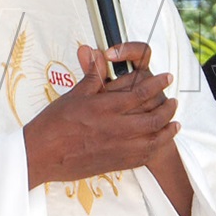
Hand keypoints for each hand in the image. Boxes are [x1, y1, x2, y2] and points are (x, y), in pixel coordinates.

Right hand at [23, 42, 178, 188]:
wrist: (41, 155)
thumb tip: (97, 54)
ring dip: (168, 129)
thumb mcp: (73, 94)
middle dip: (169, 107)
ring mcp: (117, 147)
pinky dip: (156, 146)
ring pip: (154, 138)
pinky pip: (144, 155)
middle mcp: (115, 127)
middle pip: (154, 117)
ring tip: (175, 122)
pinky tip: (159, 141)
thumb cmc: (53, 124)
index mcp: (105, 107)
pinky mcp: (116, 162)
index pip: (141, 92)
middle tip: (174, 100)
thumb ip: (92, 75)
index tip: (166, 78)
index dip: (158, 83)